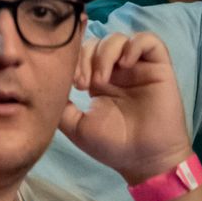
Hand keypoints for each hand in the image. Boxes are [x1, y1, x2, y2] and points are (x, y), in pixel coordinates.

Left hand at [60, 32, 192, 186]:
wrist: (144, 161)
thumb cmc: (112, 146)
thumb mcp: (74, 124)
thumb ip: (59, 104)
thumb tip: (42, 85)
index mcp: (97, 80)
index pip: (80, 51)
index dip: (71, 58)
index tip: (70, 82)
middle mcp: (117, 71)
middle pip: (95, 42)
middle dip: (83, 57)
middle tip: (81, 84)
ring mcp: (138, 68)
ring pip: (117, 38)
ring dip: (104, 54)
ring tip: (100, 80)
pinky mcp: (159, 68)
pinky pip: (149, 41)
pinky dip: (133, 45)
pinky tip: (124, 64)